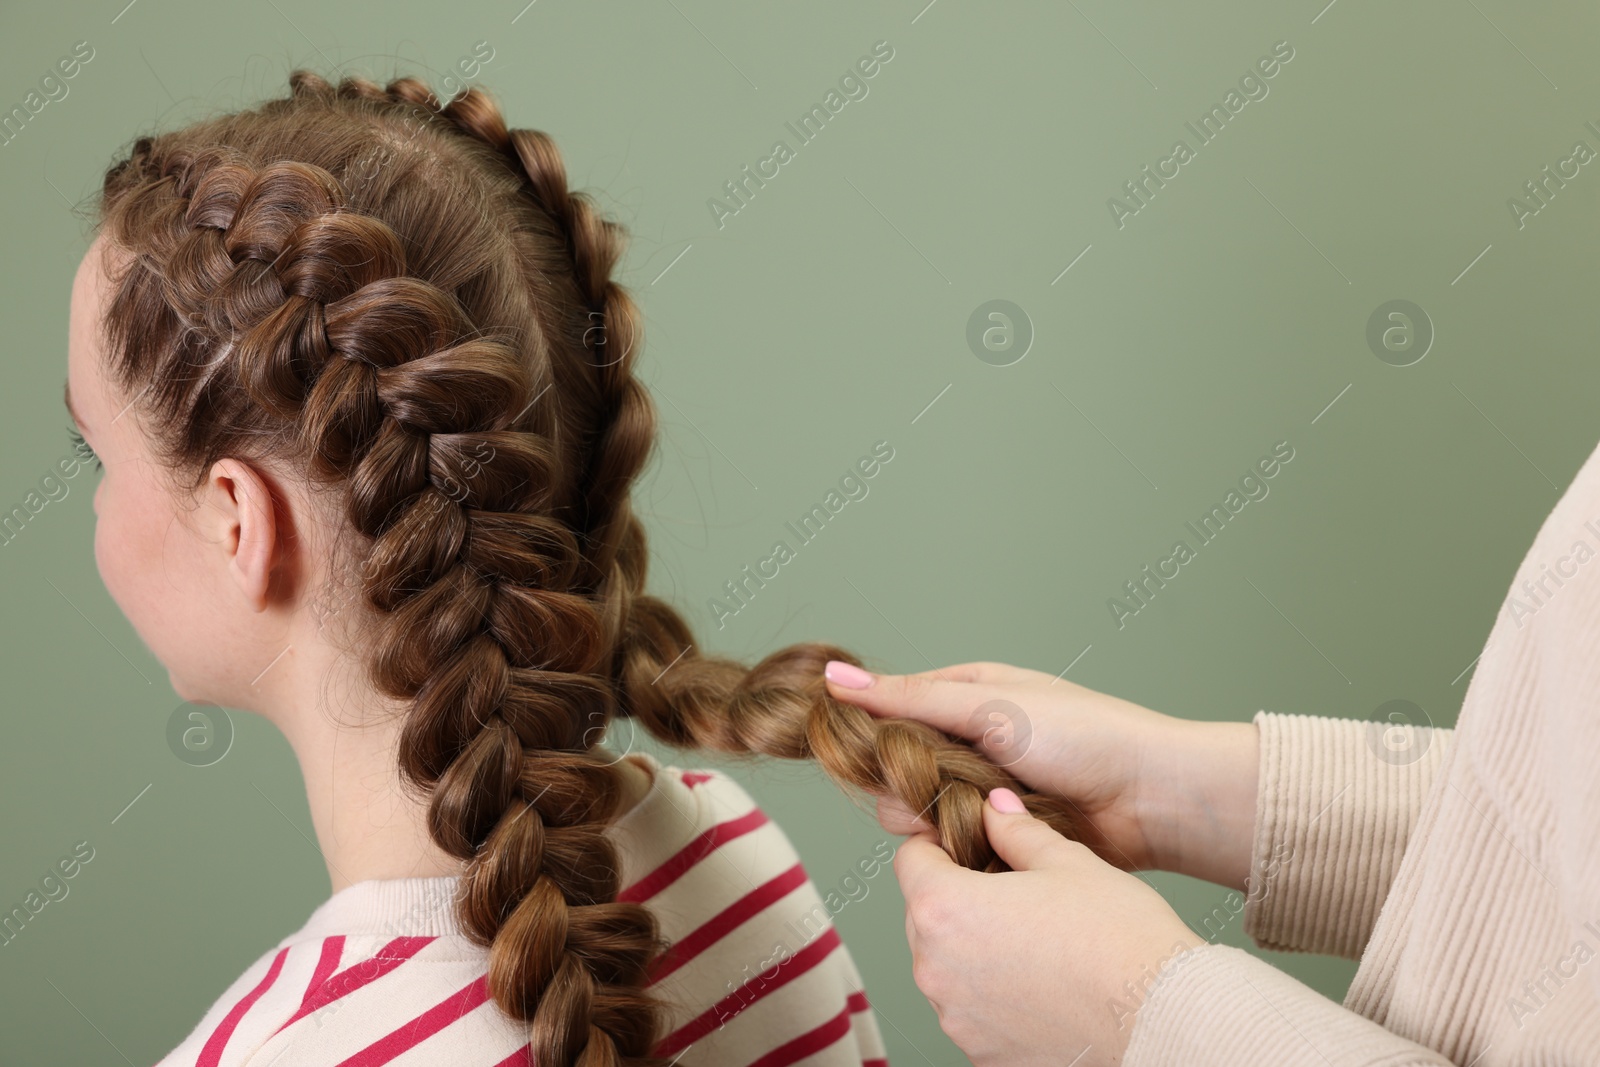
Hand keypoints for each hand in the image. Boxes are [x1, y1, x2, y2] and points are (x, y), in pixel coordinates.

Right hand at [824, 659, 1257, 886]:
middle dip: (908, 785)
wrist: (1150, 799)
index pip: (890, 710)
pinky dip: (963, 846)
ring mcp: (983, 790)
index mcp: (966, 694)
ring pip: (919, 813)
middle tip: (943, 787)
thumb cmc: (1083, 736)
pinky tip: (988, 844)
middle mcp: (969, 741)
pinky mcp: (998, 836)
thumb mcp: (988, 705)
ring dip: (938, 818)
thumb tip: (834, 675)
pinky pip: (953, 846)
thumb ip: (908, 698)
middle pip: (896, 769)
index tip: (861, 753)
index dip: (870, 733)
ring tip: (979, 815)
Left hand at [896, 787, 1203, 1066]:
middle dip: (957, 898)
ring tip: (1034, 941)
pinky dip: (993, 995)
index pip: (911, 859)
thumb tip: (994, 808)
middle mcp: (936, 969)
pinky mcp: (981, 1054)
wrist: (1160, 1020)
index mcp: (945, 908)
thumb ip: (1017, 831)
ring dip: (973, 949)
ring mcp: (957, 1018)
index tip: (968, 844)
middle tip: (1011, 892)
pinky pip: (972, 1010)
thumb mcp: (1068, 862)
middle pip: (924, 915)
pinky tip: (1041, 984)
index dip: (939, 844)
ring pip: (947, 966)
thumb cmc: (1119, 939)